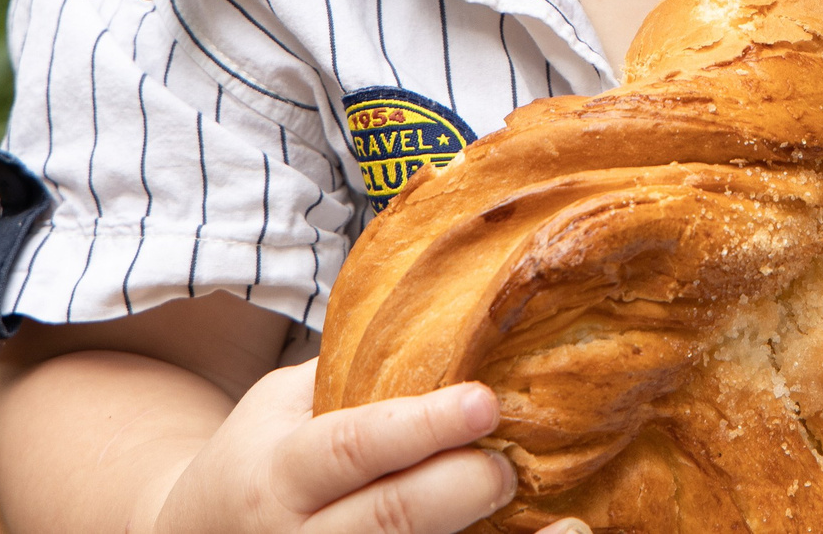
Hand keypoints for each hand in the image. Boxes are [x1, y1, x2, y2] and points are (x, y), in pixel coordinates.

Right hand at [151, 360, 584, 533]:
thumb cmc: (261, 457)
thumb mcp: (283, 405)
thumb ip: (354, 373)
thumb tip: (459, 311)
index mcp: (281, 473)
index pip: (354, 447)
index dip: (422, 427)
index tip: (485, 401)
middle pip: (388, 519)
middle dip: (458, 488)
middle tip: (508, 463)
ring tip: (562, 524)